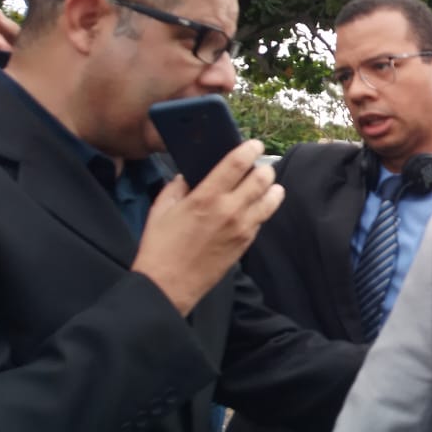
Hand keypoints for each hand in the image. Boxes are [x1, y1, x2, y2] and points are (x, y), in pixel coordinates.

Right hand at [132, 140, 284, 315]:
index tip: (254, 145)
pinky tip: (255, 206)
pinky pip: (263, 218)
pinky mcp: (247, 243)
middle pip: (263, 178)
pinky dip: (263, 207)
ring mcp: (242, 228)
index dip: (250, 149)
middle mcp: (230, 210)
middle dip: (264, 168)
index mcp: (206, 197)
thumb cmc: (160, 247)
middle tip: (257, 166)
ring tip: (264, 184)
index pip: (237, 163)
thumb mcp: (161, 209)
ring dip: (271, 187)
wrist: (168, 286)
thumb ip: (178, 186)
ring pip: (272, 199)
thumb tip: (191, 174)